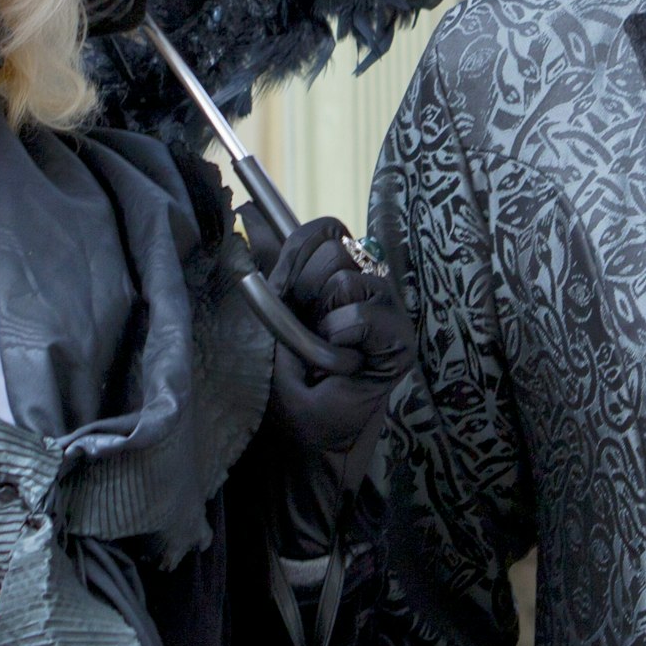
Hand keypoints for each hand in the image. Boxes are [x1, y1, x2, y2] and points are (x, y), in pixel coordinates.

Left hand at [262, 213, 417, 456]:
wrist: (297, 432)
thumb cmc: (282, 380)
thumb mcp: (269, 312)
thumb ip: (272, 265)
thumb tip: (246, 213)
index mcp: (334, 276)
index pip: (324, 231)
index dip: (295, 258)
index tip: (283, 293)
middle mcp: (365, 286)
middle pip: (335, 249)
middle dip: (306, 290)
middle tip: (306, 331)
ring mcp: (386, 311)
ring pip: (348, 279)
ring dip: (323, 321)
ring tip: (325, 351)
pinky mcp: (399, 340)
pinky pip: (367, 313)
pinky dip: (344, 334)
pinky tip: (343, 360)